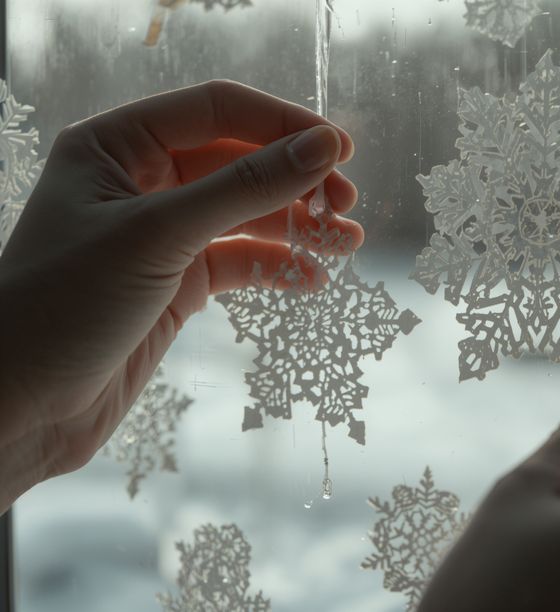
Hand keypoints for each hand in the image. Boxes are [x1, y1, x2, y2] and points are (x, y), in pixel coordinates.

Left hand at [0, 80, 360, 509]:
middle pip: (238, 160)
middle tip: (345, 206)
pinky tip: (310, 280)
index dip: (283, 123)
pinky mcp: (174, 284)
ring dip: (295, 225)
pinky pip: (238, 261)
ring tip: (345, 243)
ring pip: (244, 213)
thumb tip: (325, 147)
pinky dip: (276, 266)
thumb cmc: (64, 305)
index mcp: (116, 144)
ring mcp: (159, 235)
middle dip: (296, 180)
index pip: (217, 110)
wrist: (18, 408)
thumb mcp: (159, 235)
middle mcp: (138, 181)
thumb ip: (246, 188)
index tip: (343, 150)